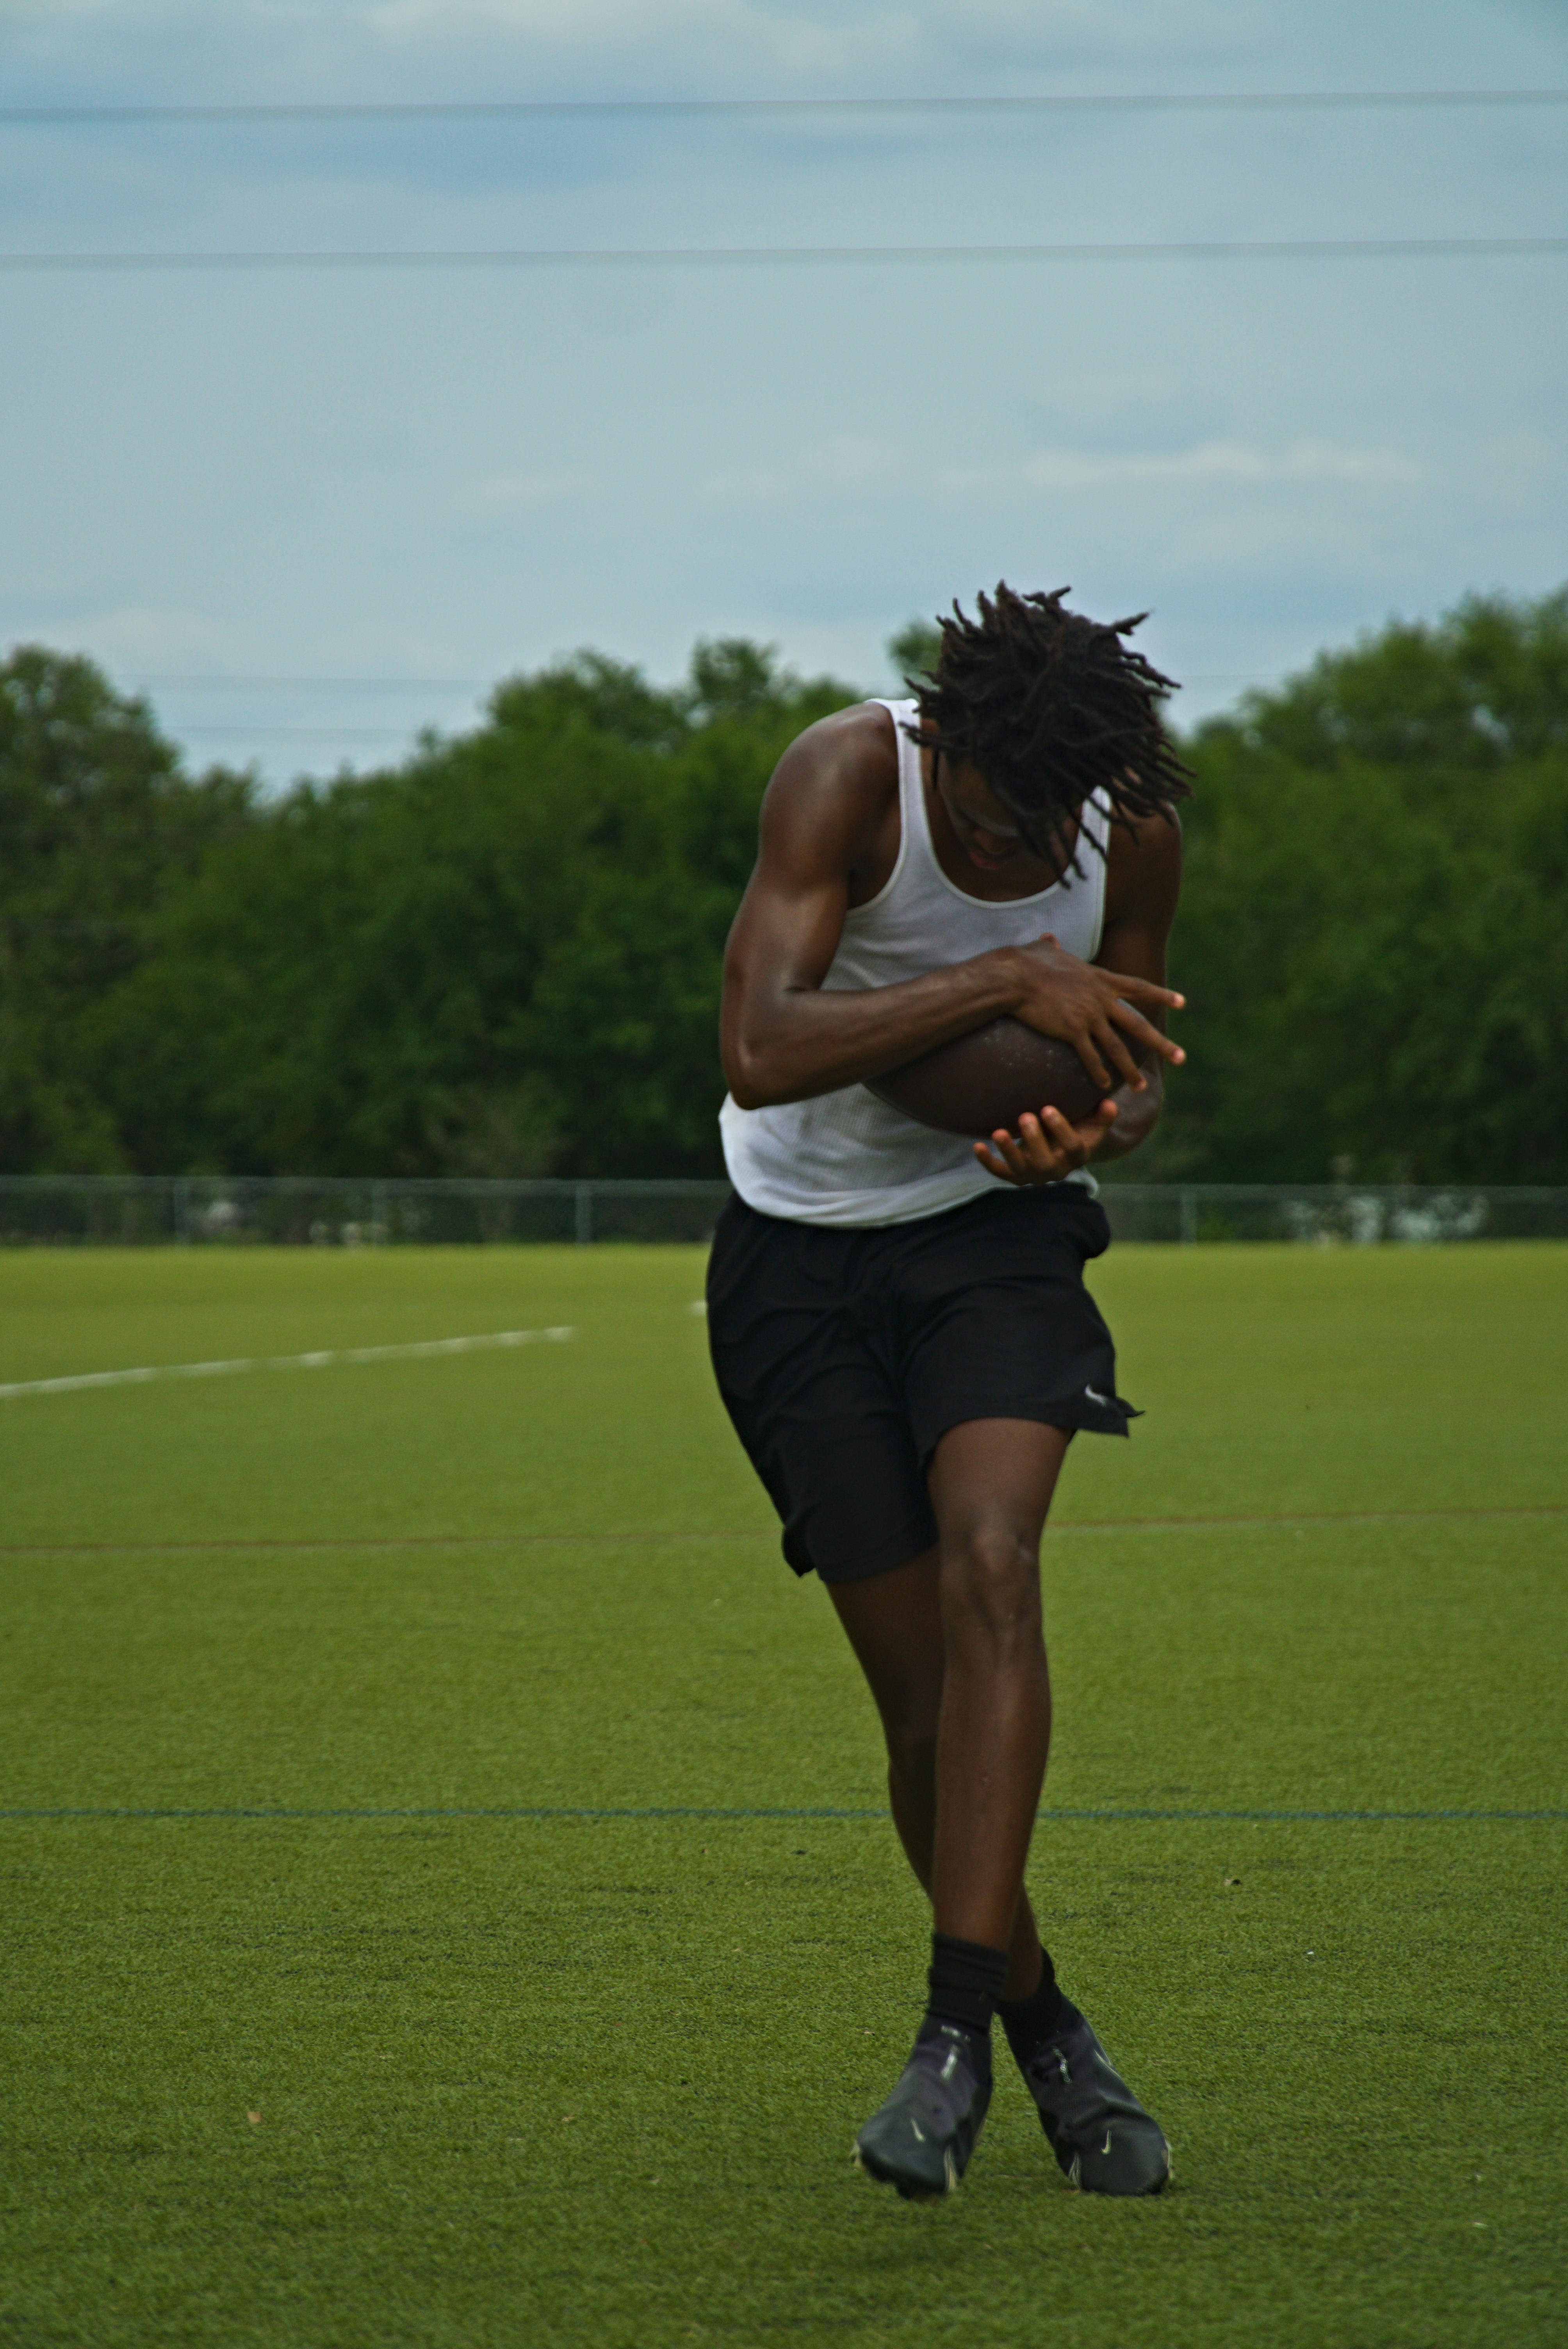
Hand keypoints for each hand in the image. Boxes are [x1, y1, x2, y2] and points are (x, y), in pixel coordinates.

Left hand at [973, 1099, 1119, 1186]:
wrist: (1061, 1147)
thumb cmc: (1078, 1128)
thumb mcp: (1093, 1123)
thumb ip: (1103, 1115)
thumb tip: (1109, 1104)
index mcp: (1078, 1156)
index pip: (1073, 1147)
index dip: (1061, 1129)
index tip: (1048, 1108)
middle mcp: (1057, 1170)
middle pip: (1045, 1162)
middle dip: (1034, 1140)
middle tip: (1025, 1116)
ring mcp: (1035, 1175)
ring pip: (1021, 1170)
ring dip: (1009, 1152)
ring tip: (998, 1133)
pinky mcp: (1016, 1176)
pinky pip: (1001, 1173)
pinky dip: (988, 1162)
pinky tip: (977, 1146)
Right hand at [1009, 934, 1183, 1093]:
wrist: (1015, 977)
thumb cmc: (1025, 962)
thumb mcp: (1044, 951)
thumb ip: (1052, 947)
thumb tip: (1049, 939)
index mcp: (1100, 979)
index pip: (1138, 987)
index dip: (1161, 995)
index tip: (1182, 1002)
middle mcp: (1101, 998)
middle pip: (1137, 1024)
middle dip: (1161, 1043)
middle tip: (1181, 1057)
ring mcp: (1089, 1016)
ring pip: (1117, 1047)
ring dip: (1130, 1070)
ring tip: (1141, 1087)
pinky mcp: (1072, 1031)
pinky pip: (1090, 1057)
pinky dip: (1098, 1073)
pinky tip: (1104, 1087)